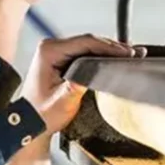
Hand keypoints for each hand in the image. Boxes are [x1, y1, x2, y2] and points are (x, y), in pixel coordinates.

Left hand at [0, 34, 143, 164]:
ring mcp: (54, 51)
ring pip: (88, 45)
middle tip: (134, 53)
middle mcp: (50, 47)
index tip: (126, 52)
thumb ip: (78, 84)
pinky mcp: (60, 58)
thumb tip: (97, 71)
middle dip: (112, 47)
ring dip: (107, 50)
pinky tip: (113, 58)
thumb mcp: (63, 101)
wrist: (30, 123)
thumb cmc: (41, 114)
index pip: (85, 42)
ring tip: (129, 54)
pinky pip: (84, 52)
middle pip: (88, 41)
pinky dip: (99, 55)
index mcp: (49, 52)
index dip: (109, 47)